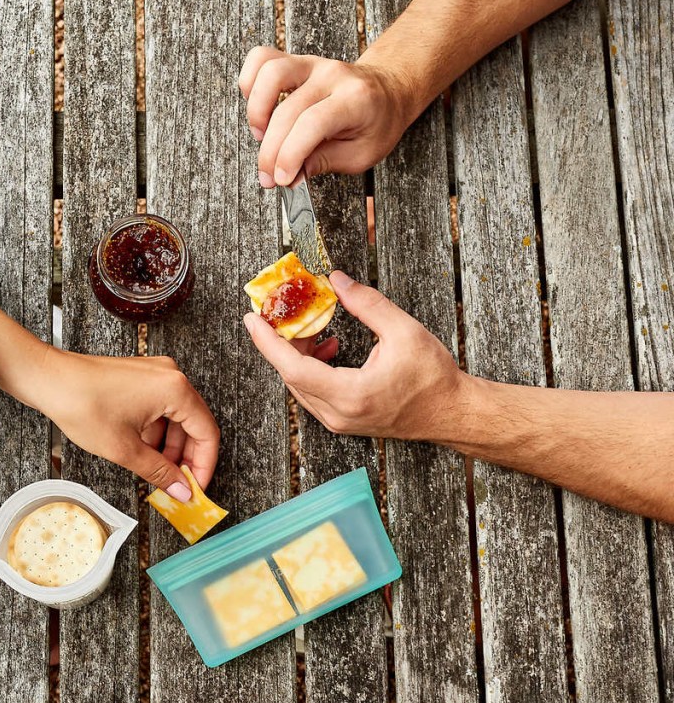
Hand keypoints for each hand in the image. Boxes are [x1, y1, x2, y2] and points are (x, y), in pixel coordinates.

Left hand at [39, 350, 219, 500]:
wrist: (48, 379)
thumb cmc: (81, 404)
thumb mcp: (125, 449)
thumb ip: (159, 472)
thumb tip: (182, 491)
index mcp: (175, 389)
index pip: (207, 433)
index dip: (203, 466)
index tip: (195, 489)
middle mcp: (170, 376)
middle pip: (194, 424)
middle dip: (186, 458)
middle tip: (178, 486)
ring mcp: (155, 374)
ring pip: (176, 418)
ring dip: (169, 447)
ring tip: (156, 472)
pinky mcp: (140, 377)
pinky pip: (160, 408)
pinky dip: (156, 432)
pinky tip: (142, 451)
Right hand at [238, 47, 410, 182]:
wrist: (389, 91)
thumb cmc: (377, 124)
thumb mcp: (361, 155)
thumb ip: (323, 163)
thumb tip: (289, 175)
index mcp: (355, 100)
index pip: (312, 125)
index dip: (290, 155)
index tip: (281, 178)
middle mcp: (332, 76)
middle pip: (287, 111)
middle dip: (271, 151)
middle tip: (269, 176)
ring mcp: (313, 64)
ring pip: (271, 72)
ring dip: (256, 110)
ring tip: (261, 136)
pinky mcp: (297, 61)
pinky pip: (262, 58)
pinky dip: (250, 82)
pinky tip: (257, 108)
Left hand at [243, 271, 464, 440]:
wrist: (452, 413)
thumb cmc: (434, 378)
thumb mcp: (404, 331)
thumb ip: (366, 303)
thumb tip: (336, 281)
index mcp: (350, 395)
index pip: (293, 368)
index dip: (268, 342)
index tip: (251, 319)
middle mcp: (338, 414)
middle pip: (291, 375)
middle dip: (282, 340)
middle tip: (282, 310)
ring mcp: (339, 421)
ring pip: (300, 384)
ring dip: (298, 353)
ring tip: (311, 324)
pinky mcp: (343, 420)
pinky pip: (313, 392)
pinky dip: (311, 367)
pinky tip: (328, 345)